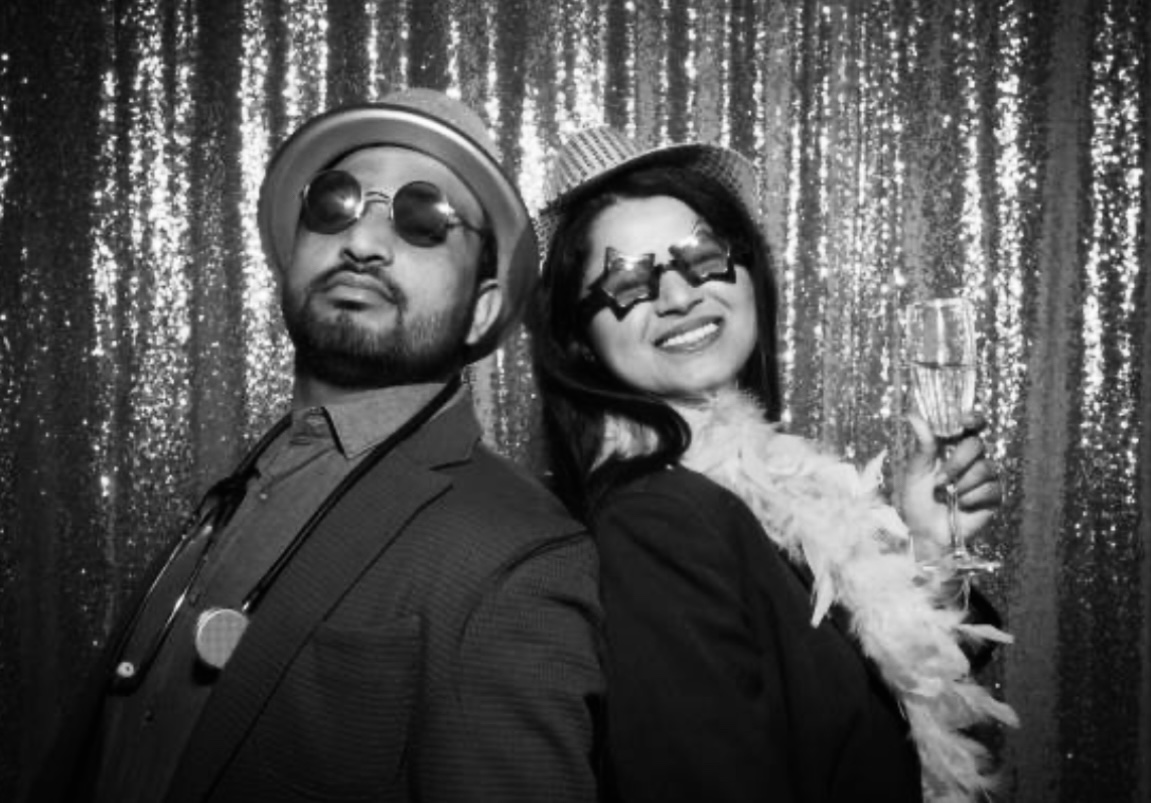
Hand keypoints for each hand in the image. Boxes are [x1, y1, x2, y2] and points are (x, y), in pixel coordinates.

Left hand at [899, 411, 1002, 563]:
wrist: (926, 532)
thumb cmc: (917, 501)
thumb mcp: (916, 471)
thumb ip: (922, 444)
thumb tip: (914, 414)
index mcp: (952, 448)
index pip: (971, 425)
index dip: (973, 418)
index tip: (966, 420)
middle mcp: (971, 459)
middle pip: (976, 445)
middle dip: (957, 463)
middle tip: (940, 480)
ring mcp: (984, 477)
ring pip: (985, 467)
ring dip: (963, 483)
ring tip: (947, 495)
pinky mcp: (993, 496)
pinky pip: (992, 488)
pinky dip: (972, 498)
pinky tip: (961, 506)